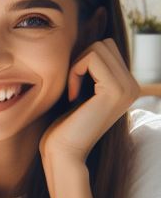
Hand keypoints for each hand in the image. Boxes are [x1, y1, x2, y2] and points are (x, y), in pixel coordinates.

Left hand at [40, 39, 139, 165]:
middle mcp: (132, 86)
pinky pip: (92, 58)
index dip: (82, 61)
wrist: (64, 153)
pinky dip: (75, 72)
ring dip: (77, 65)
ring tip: (73, 92)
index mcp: (126, 86)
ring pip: (99, 47)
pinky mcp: (115, 90)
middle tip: (71, 87)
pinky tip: (72, 95)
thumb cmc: (64, 127)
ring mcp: (128, 87)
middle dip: (81, 59)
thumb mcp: (80, 93)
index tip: (73, 87)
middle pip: (105, 44)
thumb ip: (89, 72)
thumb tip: (85, 43)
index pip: (106, 48)